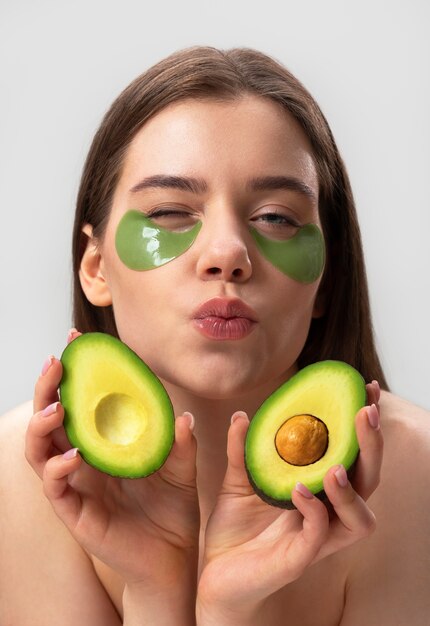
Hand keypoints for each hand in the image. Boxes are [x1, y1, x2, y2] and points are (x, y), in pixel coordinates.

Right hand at [25, 330, 199, 594]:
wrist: (174, 557)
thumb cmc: (173, 509)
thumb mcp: (183, 469)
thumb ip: (182, 444)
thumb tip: (184, 417)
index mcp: (105, 444)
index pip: (81, 402)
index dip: (75, 372)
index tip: (76, 340)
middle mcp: (84, 460)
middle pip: (51, 419)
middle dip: (47, 388)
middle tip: (57, 363)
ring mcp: (76, 486)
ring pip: (40, 451)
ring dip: (42, 425)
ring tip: (57, 408)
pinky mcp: (75, 513)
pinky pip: (56, 488)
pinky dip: (59, 469)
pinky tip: (73, 456)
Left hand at [197, 382, 382, 623]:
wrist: (213, 575)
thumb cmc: (235, 531)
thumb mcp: (238, 483)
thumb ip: (242, 451)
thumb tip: (242, 414)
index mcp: (319, 493)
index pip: (353, 457)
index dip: (363, 426)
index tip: (364, 389)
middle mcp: (327, 516)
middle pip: (368, 482)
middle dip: (372, 446)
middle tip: (365, 412)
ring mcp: (317, 541)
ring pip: (359, 520)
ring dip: (352, 489)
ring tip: (335, 466)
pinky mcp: (298, 561)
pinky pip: (319, 536)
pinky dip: (314, 511)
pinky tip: (299, 491)